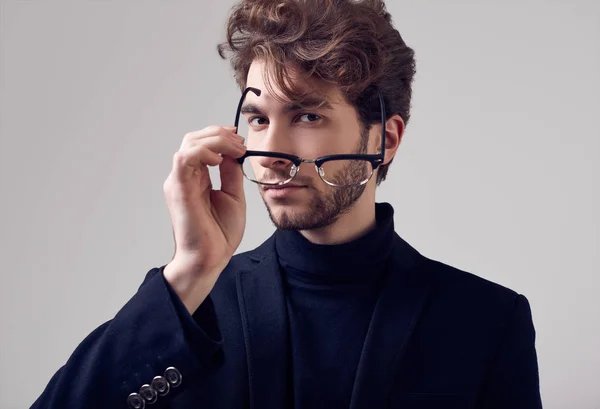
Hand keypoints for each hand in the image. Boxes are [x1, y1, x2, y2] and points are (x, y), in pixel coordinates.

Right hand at [162, 125, 246, 311]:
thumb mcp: (233, 195)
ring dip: (215, 140)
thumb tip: (233, 153)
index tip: (240, 140)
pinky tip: (219, 160)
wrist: (211, 257)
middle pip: (194, 138)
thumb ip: (231, 173)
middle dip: (219, 134)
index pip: (202, 144)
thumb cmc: (219, 233)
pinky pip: (184, 159)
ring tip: (234, 150)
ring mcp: (179, 181)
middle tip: (240, 143)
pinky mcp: (178, 189)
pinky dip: (202, 152)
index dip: (220, 136)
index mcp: (196, 177)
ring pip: (189, 143)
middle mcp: (184, 176)